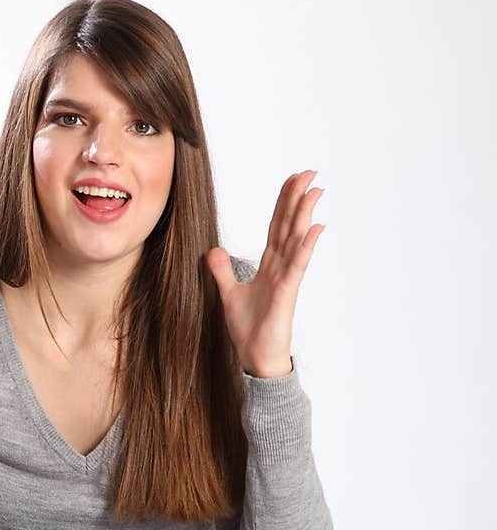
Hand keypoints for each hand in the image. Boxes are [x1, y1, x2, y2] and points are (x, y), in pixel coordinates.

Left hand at [205, 170, 324, 376]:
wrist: (255, 357)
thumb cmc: (249, 330)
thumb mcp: (228, 294)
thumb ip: (222, 271)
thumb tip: (213, 250)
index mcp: (269, 265)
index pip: (277, 226)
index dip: (283, 202)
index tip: (292, 180)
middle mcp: (281, 267)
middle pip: (290, 225)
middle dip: (298, 198)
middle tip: (310, 172)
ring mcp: (287, 278)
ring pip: (297, 239)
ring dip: (305, 214)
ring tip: (315, 190)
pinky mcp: (288, 292)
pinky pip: (298, 265)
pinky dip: (306, 246)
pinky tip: (315, 228)